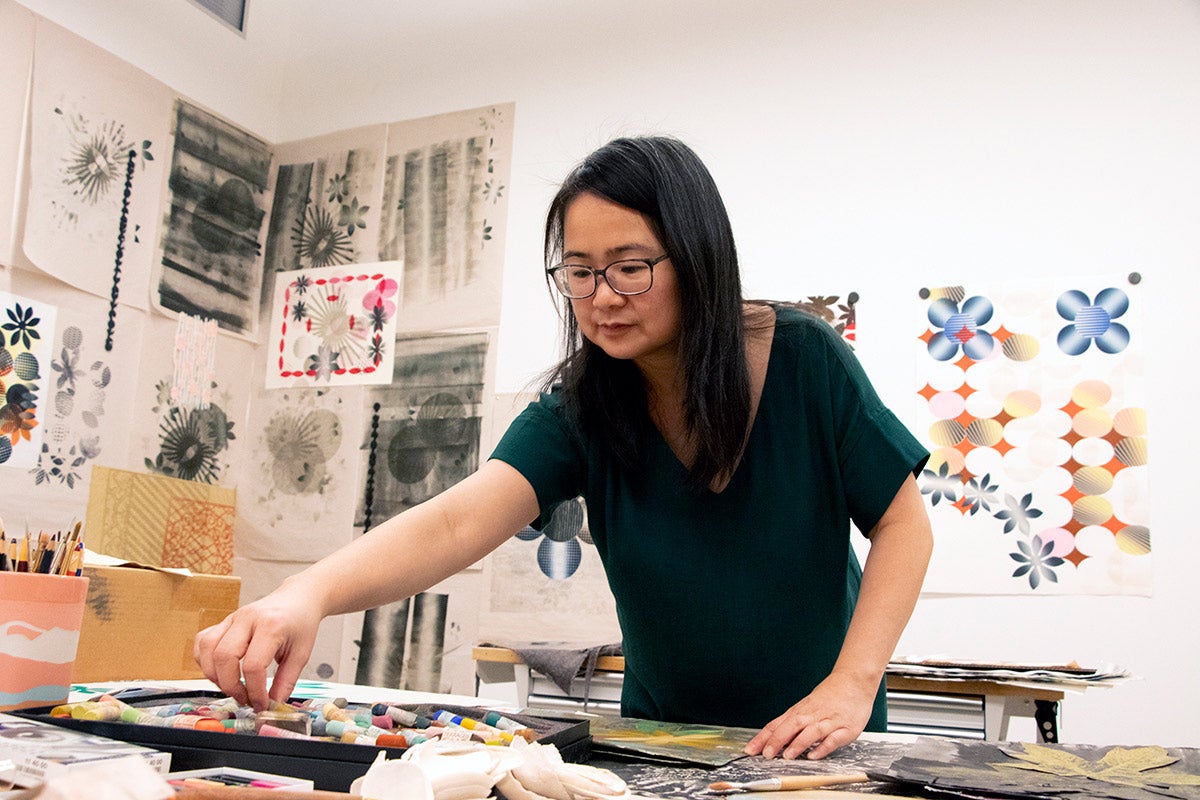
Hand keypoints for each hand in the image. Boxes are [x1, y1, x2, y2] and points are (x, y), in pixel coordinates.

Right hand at [193, 581, 320, 709]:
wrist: (297, 598)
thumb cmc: (300, 623)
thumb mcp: (301, 654)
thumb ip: (286, 681)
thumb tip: (272, 705)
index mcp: (271, 625)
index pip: (253, 665)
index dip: (254, 691)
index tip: (261, 704)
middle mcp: (247, 619)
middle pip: (223, 656)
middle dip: (230, 686)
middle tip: (245, 699)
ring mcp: (232, 618)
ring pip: (207, 648)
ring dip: (214, 675)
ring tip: (232, 686)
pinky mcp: (224, 621)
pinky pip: (202, 641)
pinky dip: (205, 660)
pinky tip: (220, 671)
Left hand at [743, 670, 877, 759]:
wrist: (853, 681)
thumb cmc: (829, 697)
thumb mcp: (806, 707)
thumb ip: (791, 724)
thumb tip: (771, 740)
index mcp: (800, 711)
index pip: (777, 724)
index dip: (763, 738)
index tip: (750, 749)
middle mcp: (812, 715)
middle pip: (791, 726)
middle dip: (777, 740)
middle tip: (766, 754)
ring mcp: (829, 721)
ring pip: (811, 732)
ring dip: (798, 744)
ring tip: (787, 756)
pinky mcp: (845, 728)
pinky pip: (833, 738)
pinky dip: (823, 747)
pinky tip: (815, 754)